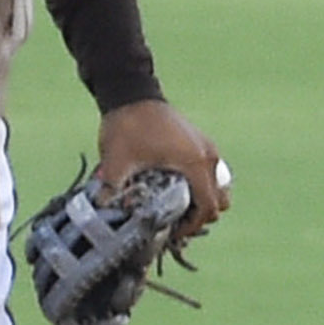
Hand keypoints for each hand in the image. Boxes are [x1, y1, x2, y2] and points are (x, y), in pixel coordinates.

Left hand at [96, 99, 227, 241]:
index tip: (172, 232)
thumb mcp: (117, 159)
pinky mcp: (199, 143)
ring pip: (218, 187)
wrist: (132, 92)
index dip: (192, 226)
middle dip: (200, 216)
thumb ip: (111, 187)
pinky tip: (174, 190)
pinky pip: (210, 173)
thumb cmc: (128, 124)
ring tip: (175, 209)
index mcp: (195, 163)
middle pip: (220, 201)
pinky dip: (200, 186)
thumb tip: (103, 211)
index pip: (208, 208)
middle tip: (174, 223)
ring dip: (202, 202)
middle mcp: (209, 157)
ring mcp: (207, 148)